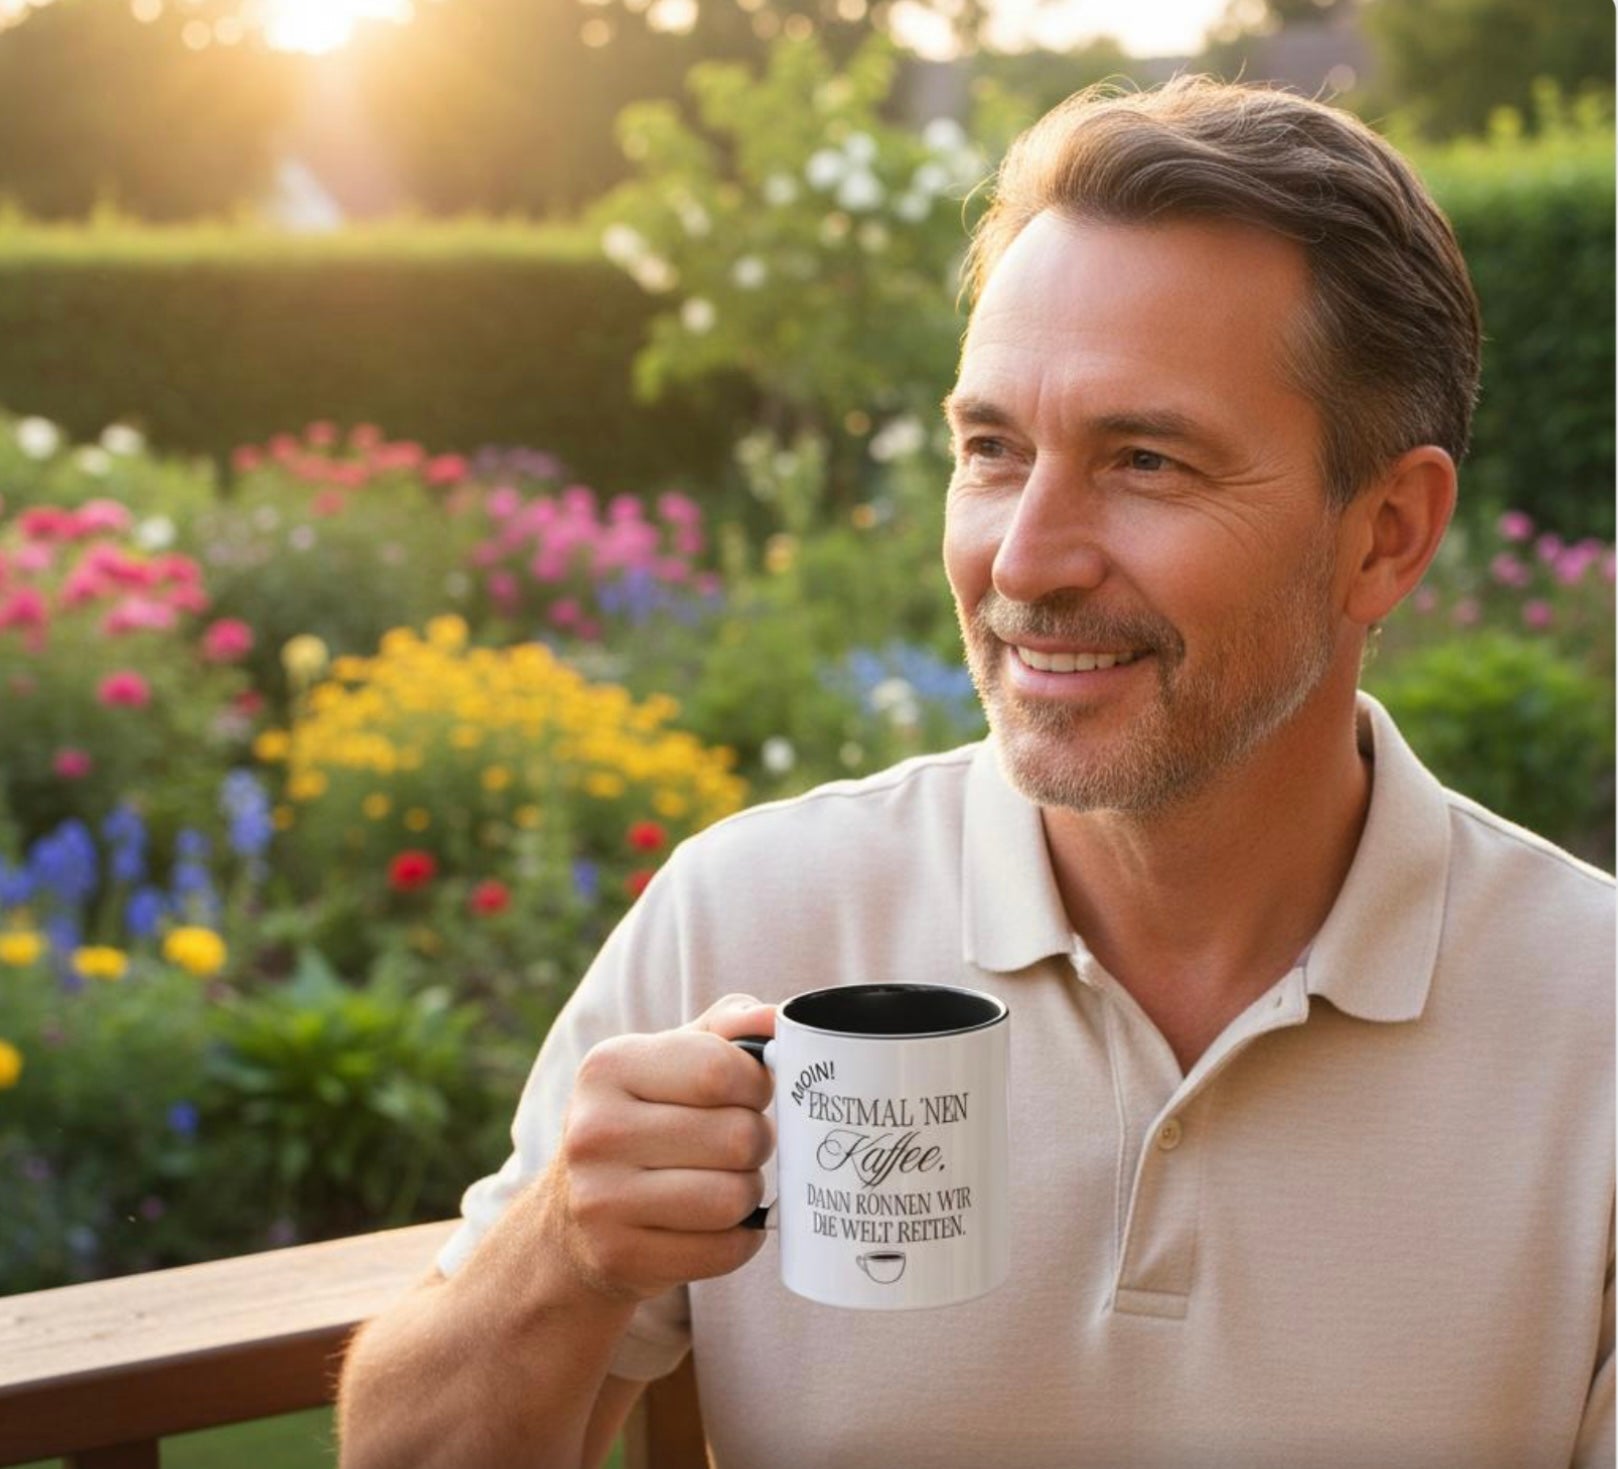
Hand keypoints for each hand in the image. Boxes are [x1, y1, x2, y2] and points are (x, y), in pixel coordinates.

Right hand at [545, 994, 776, 1302]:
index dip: (756, 1085)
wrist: (569, 1223)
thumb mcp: (669, 1062)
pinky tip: (714, 1225)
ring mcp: (601, 1200)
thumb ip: (728, 1030)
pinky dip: (740, 1238)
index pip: (722, 1070)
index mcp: (609, 1067)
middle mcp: (595, 1130)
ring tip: (725, 1182)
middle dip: (756, 1142)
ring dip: (749, 1192)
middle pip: (738, 1136)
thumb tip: (776, 1018)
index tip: (747, 1094)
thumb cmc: (641, 1124)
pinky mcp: (619, 1256)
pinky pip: (727, 1248)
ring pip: (736, 1197)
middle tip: (736, 1144)